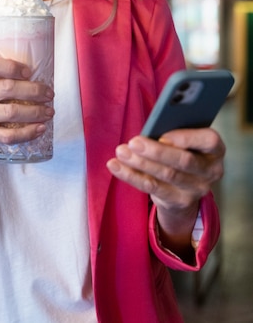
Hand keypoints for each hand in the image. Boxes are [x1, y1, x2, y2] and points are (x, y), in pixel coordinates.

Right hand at [0, 56, 53, 183]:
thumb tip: (34, 72)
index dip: (13, 67)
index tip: (29, 72)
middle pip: (8, 89)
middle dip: (34, 91)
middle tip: (49, 93)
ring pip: (11, 112)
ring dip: (35, 112)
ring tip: (49, 111)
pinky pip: (9, 135)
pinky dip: (28, 133)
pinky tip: (40, 128)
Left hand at [106, 128, 224, 257]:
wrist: (184, 187)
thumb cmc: (181, 150)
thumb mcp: (185, 140)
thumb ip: (174, 133)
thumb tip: (151, 129)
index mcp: (215, 149)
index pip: (209, 141)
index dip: (186, 138)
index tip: (162, 135)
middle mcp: (211, 171)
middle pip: (184, 161)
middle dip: (156, 152)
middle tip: (133, 142)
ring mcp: (197, 189)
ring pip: (166, 175)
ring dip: (140, 163)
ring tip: (121, 152)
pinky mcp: (179, 202)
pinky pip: (152, 188)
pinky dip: (131, 175)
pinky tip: (115, 165)